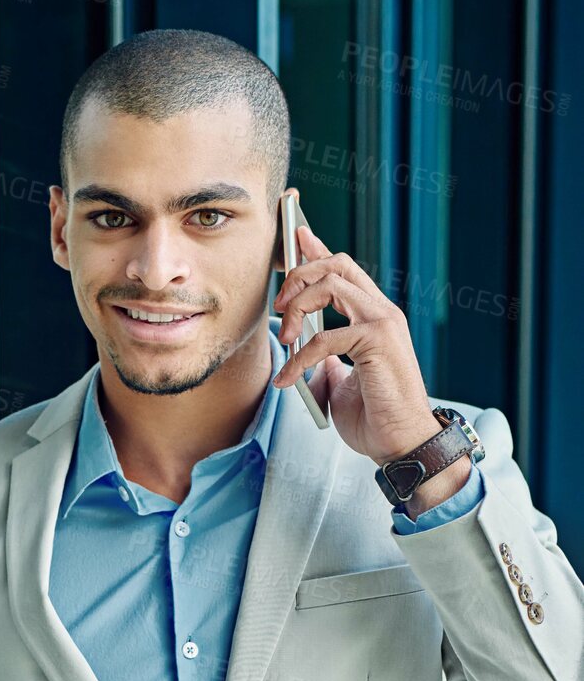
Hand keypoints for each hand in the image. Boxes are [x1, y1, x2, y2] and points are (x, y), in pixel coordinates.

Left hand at [272, 223, 443, 468]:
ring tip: (285, 337)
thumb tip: (300, 356)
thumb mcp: (339, 385)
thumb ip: (326, 363)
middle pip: (337, 264)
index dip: (317, 249)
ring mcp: (383, 323)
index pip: (344, 270)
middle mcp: (382, 312)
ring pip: (332, 284)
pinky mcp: (377, 341)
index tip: (296, 237)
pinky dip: (299, 358)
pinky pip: (326, 336)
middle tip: (280, 305)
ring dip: (298, 306)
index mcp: (374, 317)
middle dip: (300, 274)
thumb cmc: (376, 418)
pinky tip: (288, 379)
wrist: (401, 444)